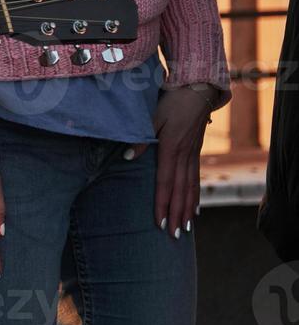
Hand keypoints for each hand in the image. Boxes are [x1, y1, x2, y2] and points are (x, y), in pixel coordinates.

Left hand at [123, 86, 211, 237]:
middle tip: (174, 235)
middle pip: (180, 190)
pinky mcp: (196, 151)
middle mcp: (184, 155)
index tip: (160, 222)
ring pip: (190, 187)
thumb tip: (127, 157)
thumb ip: (140, 137)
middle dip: (176, 214)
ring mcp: (193, 154)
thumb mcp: (151, 115)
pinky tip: (196, 208)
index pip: (165, 182)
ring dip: (187, 209)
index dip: (162, 203)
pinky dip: (195, 195)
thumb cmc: (171, 101)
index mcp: (171, 148)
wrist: (197, 89)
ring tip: (186, 228)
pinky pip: (196, 178)